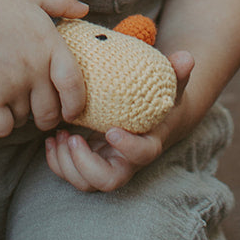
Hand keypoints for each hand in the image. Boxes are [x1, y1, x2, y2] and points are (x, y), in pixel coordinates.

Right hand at [0, 0, 88, 138]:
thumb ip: (61, 0)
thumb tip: (85, 10)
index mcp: (50, 45)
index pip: (75, 87)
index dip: (75, 104)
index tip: (70, 110)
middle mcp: (35, 69)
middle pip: (50, 112)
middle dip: (46, 116)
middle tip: (36, 108)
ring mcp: (12, 86)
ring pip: (25, 120)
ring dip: (19, 115)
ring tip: (9, 98)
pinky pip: (2, 128)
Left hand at [44, 50, 194, 191]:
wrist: (150, 116)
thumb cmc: (159, 98)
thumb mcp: (170, 86)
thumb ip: (177, 73)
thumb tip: (187, 57)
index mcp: (148, 143)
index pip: (143, 155)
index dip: (128, 147)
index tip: (111, 129)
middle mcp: (127, 160)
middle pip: (108, 181)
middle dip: (85, 164)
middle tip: (72, 137)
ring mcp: (107, 164)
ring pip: (86, 183)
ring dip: (67, 163)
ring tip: (59, 135)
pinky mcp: (91, 162)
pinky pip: (72, 174)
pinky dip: (57, 162)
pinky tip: (53, 139)